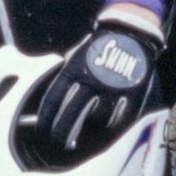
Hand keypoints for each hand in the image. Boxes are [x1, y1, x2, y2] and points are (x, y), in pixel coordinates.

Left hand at [37, 16, 160, 155]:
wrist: (130, 32)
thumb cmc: (98, 47)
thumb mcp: (76, 56)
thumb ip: (65, 77)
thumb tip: (50, 102)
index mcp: (74, 70)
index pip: (53, 99)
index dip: (45, 119)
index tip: (42, 131)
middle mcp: (92, 80)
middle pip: (72, 114)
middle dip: (62, 133)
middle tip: (59, 143)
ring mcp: (113, 88)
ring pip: (98, 120)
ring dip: (90, 130)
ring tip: (85, 136)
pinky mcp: (133, 93)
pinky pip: (121, 118)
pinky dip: (113, 126)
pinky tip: (106, 130)